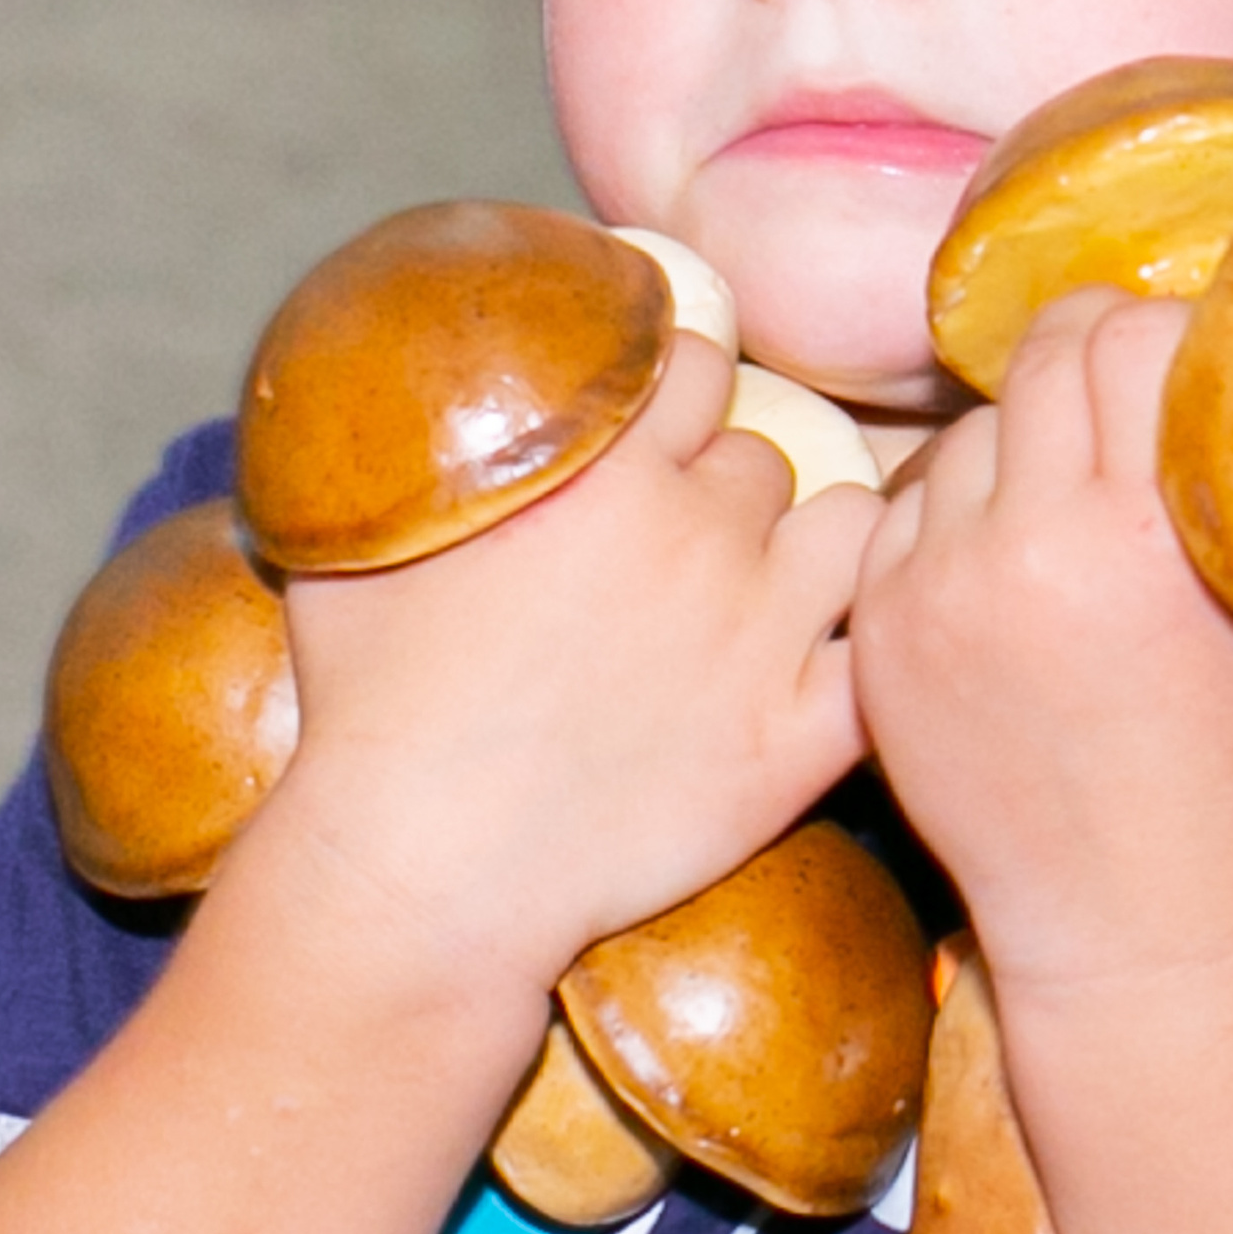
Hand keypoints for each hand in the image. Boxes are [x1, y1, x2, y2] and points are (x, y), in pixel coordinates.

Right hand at [255, 333, 879, 992]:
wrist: (429, 871)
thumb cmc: (370, 714)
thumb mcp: (351, 546)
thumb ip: (400, 455)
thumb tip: (396, 399)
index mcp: (605, 471)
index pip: (696, 362)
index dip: (678, 393)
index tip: (657, 432)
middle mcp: (699, 533)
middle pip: (765, 453)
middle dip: (732, 484)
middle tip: (688, 539)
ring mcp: (762, 635)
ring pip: (849, 528)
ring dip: (816, 545)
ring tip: (774, 584)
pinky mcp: (797, 737)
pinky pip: (881, 650)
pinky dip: (873, 646)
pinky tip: (833, 661)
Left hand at [851, 292, 1232, 989]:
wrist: (1142, 934)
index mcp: (1147, 532)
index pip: (1130, 332)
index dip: (1170, 332)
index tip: (1197, 370)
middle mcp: (1028, 545)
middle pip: (1042, 359)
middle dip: (1093, 360)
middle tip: (1131, 400)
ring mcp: (938, 591)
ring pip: (970, 434)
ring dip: (1023, 448)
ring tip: (1077, 508)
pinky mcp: (884, 635)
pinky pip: (911, 514)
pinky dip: (963, 522)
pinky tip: (1016, 570)